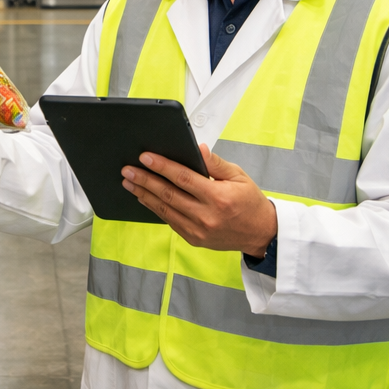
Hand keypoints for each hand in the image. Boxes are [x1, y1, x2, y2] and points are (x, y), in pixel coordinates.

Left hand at [122, 144, 277, 256]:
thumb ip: (215, 163)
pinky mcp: (194, 239)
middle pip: (168, 195)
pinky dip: (154, 209)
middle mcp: (206, 216)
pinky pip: (169, 221)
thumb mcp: (238, 176)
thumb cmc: (250, 202)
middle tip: (127, 170)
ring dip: (143, 195)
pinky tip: (144, 198)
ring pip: (164, 210)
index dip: (162, 166)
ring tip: (129, 183)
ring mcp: (199, 231)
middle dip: (144, 180)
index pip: (183, 178)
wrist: (261, 234)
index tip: (145, 157)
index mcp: (218, 197)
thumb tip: (197, 148)